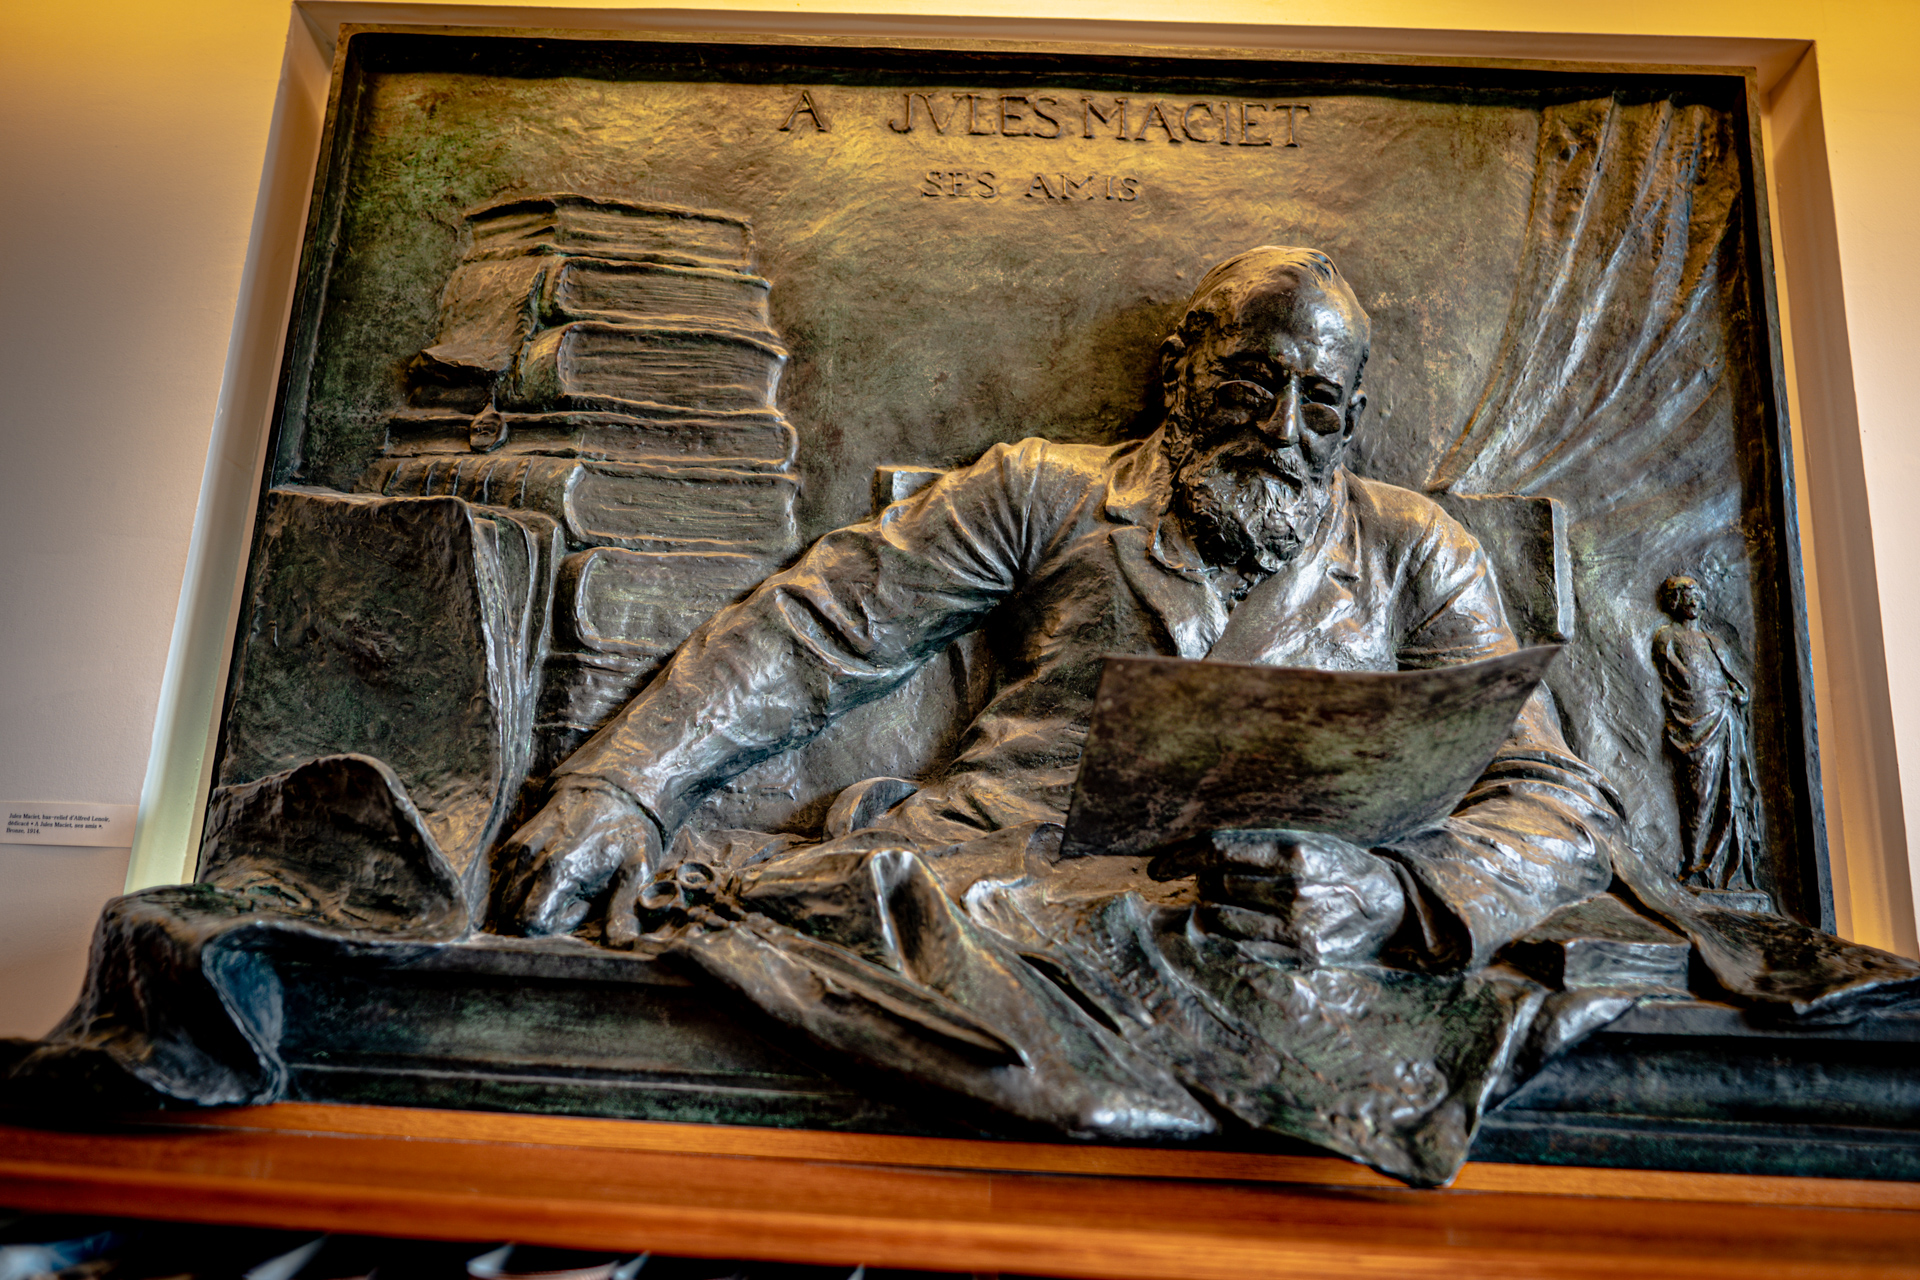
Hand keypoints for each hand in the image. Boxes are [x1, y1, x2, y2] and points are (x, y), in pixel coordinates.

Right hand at [493, 779, 662, 941]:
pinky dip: (516, 890)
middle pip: (510, 916)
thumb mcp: (634, 872)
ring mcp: (518, 850)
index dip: (554, 926)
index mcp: (558, 872)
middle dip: (537, 919)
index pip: (529, 923)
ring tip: (563, 887)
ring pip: (502, 899)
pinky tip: (549, 878)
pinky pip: (501, 879)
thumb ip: (622, 911)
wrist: (612, 789)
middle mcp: (530, 861)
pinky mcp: (513, 843)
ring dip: (527, 904)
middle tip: (572, 899)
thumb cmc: (626, 833)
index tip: (580, 908)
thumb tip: (621, 945)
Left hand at [1154, 829, 1405, 964]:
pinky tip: (1234, 929)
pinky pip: (1239, 948)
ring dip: (1209, 913)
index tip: (1159, 866)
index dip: (1181, 858)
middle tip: (1212, 884)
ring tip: (1221, 906)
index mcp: (1295, 851)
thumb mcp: (1305, 842)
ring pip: (1220, 921)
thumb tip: (1195, 865)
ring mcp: (1298, 927)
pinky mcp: (1300, 957)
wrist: (1392, 910)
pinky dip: (1225, 938)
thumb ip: (1254, 850)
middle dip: (1205, 884)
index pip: (1219, 850)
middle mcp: (1295, 890)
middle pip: (1216, 886)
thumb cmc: (1337, 868)